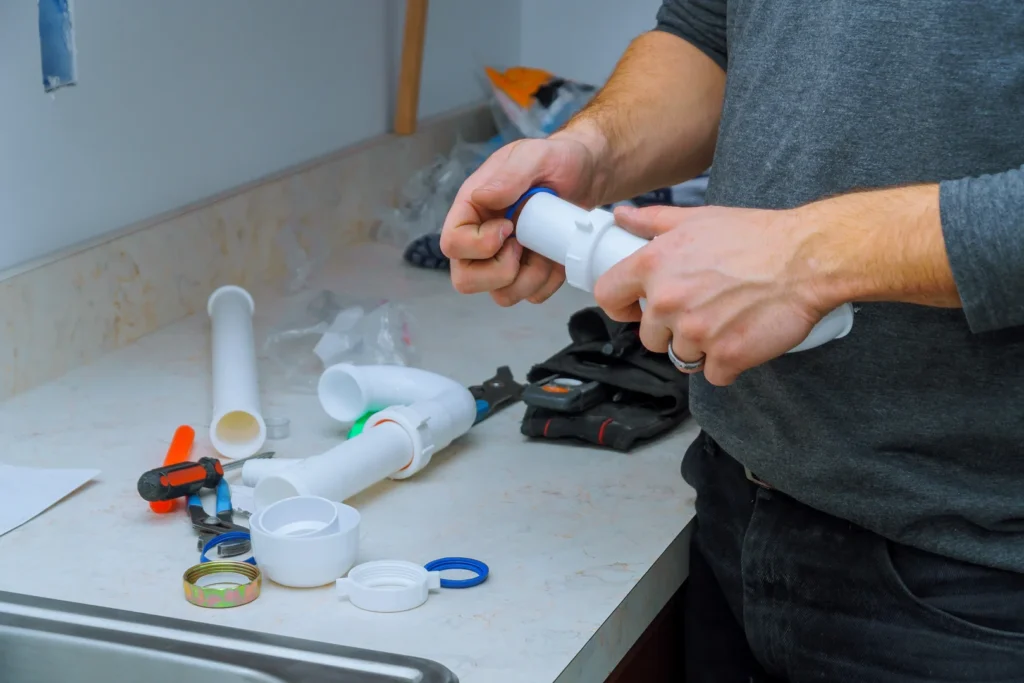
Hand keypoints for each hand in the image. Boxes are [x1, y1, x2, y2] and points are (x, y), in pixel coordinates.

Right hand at [439, 131, 604, 306]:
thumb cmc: (557, 160)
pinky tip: (557, 256)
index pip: (452, 243)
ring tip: (546, 249)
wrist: (589, 174)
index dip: (478, 244)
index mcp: (472, 209)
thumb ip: (510, 175)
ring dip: (530, 278)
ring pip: (502, 295)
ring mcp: (505, 260)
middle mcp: (481, 240)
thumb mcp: (535, 156)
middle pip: (466, 280)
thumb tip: (481, 198)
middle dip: (500, 272)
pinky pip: (532, 295)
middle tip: (523, 246)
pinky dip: (549, 281)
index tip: (509, 226)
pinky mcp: (530, 273)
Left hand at [593, 204, 831, 385]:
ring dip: (701, 347)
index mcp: (654, 266)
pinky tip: (743, 338)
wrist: (807, 258)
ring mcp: (696, 333)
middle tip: (703, 310)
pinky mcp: (725, 356)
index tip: (638, 307)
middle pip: (649, 337)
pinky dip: (727, 364)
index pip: (608, 297)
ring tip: (727, 320)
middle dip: (671, 330)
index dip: (623, 306)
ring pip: (681, 357)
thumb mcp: (697, 218)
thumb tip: (621, 216)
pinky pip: (713, 374)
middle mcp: (668, 301)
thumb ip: (652, 222)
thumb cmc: (757, 237)